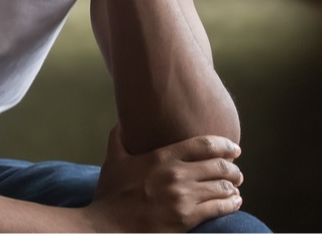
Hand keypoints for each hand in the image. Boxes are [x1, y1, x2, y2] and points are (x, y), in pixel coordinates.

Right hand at [85, 126, 243, 232]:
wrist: (109, 225)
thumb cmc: (111, 194)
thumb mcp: (113, 161)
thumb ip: (118, 139)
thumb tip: (121, 122)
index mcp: (161, 157)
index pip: (203, 145)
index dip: (224, 145)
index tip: (233, 148)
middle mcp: (176, 175)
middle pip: (219, 166)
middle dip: (233, 168)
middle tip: (236, 170)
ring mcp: (184, 197)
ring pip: (223, 187)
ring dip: (234, 186)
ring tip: (235, 187)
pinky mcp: (188, 218)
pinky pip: (220, 208)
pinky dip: (232, 203)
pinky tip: (234, 202)